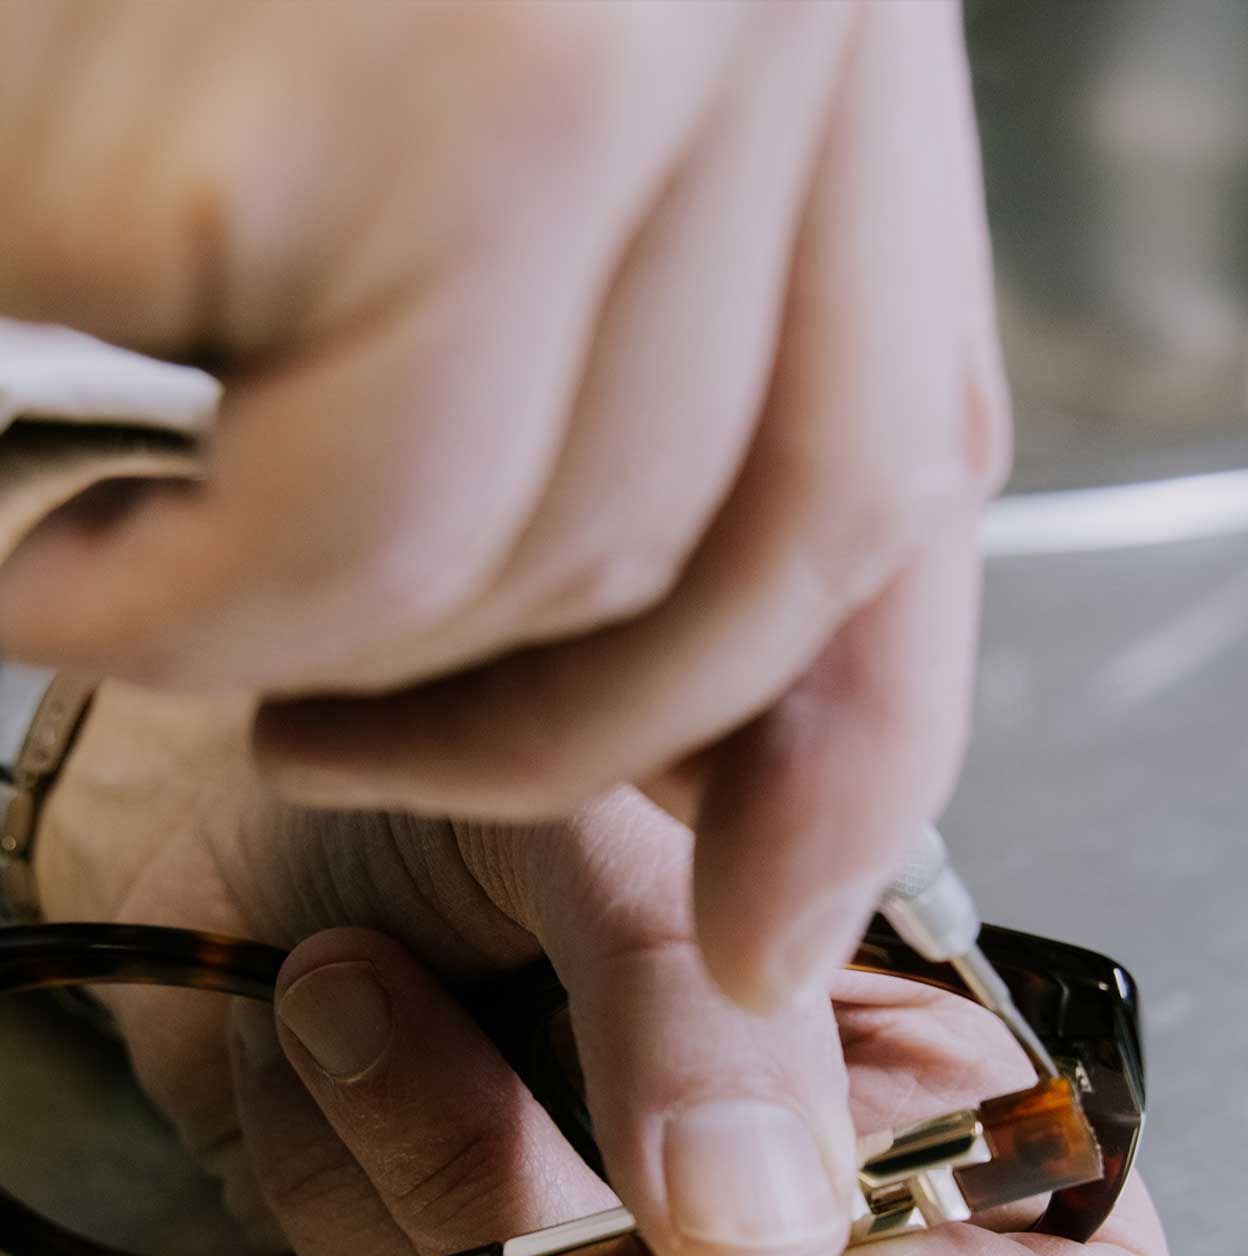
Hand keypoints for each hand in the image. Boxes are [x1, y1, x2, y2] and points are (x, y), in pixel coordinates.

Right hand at [0, 0, 1004, 1012]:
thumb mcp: (459, 102)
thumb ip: (615, 355)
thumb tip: (688, 720)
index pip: (902, 442)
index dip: (847, 735)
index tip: (771, 919)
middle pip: (760, 540)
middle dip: (539, 733)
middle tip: (327, 731)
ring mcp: (627, 48)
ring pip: (554, 561)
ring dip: (296, 643)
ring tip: (112, 579)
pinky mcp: (443, 110)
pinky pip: (349, 534)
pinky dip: (161, 606)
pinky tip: (47, 544)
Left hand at [37, 687, 1175, 1255]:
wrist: (215, 758)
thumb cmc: (466, 738)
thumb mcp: (623, 836)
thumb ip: (715, 1025)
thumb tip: (766, 1247)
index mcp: (928, 1082)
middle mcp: (810, 1208)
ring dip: (459, 1192)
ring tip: (352, 984)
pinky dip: (345, 1200)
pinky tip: (308, 1032)